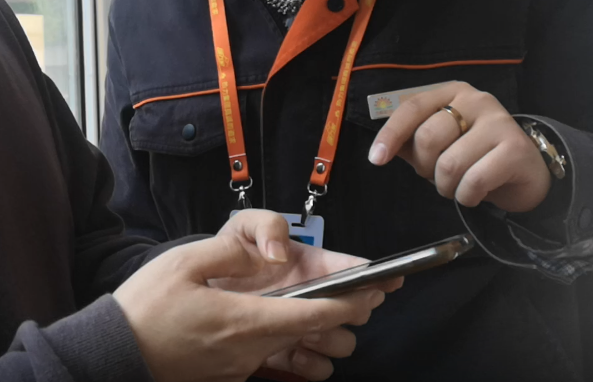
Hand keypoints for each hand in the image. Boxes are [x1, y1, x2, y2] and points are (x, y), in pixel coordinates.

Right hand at [114, 210, 386, 381]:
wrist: (113, 356)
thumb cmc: (144, 309)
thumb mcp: (183, 263)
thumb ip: (231, 251)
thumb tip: (272, 249)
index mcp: (244, 320)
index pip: (316, 316)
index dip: (350, 302)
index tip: (372, 289)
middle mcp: (250, 351)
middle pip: (316, 340)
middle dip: (342, 320)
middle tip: (353, 294)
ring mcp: (241, 369)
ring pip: (297, 354)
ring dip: (315, 337)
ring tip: (315, 308)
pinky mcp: (230, 377)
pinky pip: (271, 361)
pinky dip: (286, 345)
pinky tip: (274, 322)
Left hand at [211, 213, 402, 379]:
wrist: (203, 292)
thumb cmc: (228, 255)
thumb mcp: (242, 227)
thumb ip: (265, 225)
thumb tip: (279, 253)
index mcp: (311, 266)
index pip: (352, 269)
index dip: (375, 274)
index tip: (389, 279)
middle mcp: (315, 297)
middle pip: (357, 310)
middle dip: (352, 310)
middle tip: (331, 307)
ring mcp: (304, 327)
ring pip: (342, 342)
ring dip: (331, 338)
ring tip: (306, 331)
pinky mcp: (288, 354)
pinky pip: (318, 368)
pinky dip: (314, 365)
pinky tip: (296, 353)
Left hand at [368, 81, 550, 211]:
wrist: (525, 173)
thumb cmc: (475, 156)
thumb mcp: (441, 144)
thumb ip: (411, 142)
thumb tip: (381, 149)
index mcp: (452, 93)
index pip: (412, 107)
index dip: (391, 134)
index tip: (376, 159)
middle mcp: (476, 100)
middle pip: (427, 137)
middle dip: (425, 168)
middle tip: (437, 176)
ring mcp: (498, 122)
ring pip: (449, 164)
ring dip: (446, 187)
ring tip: (457, 186)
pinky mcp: (515, 148)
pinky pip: (473, 181)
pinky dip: (466, 197)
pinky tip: (474, 193)